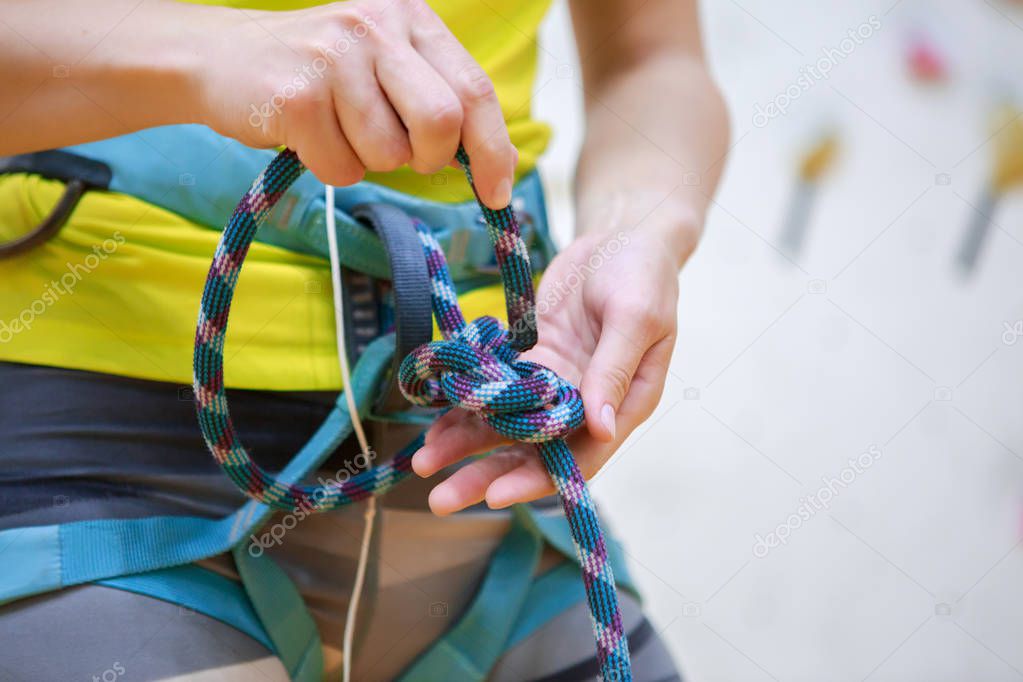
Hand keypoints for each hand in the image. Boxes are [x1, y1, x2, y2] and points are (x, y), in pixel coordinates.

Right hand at [196, 0, 515, 207]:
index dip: (493, 149)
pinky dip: (330, 167)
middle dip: (429, 158)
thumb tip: (496, 163)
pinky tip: (308, 135)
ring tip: (338, 128)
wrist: (217, 58)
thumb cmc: (318, 73)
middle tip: (402, 155)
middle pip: (440, 122)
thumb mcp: (385, 66)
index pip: (474, 89)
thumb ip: (438, 98)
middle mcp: (376, 24)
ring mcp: (334, 56)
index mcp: (410, 15)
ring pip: (390, 154)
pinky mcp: (296, 95)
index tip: (498, 192)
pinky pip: (343, 168)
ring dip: (369, 160)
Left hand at [413, 221, 692, 514]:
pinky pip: (492, 386)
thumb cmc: (643, 274)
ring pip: (505, 423)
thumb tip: (601, 429)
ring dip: (466, 443)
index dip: (537, 479)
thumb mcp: (637, 318)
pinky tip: (431, 417)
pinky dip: (464, 401)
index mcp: (623, 405)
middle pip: (533, 451)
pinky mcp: (529, 358)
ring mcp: (553, 381)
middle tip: (441, 499)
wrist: (622, 234)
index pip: (579, 458)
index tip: (495, 496)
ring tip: (422, 462)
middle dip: (487, 475)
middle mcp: (584, 403)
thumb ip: (615, 372)